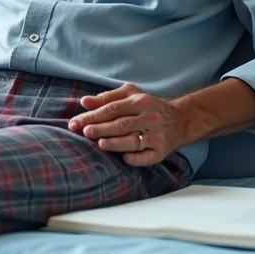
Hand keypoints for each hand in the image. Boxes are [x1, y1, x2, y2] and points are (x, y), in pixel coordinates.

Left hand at [68, 83, 186, 166]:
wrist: (179, 120)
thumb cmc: (147, 106)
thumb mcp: (130, 95)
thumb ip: (106, 98)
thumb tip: (84, 102)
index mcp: (140, 101)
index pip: (111, 108)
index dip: (92, 115)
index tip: (75, 122)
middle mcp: (149, 117)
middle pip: (121, 124)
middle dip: (100, 128)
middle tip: (83, 132)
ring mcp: (156, 135)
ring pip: (133, 140)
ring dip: (115, 143)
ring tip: (100, 144)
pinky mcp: (161, 151)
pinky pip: (148, 157)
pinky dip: (136, 158)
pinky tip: (124, 158)